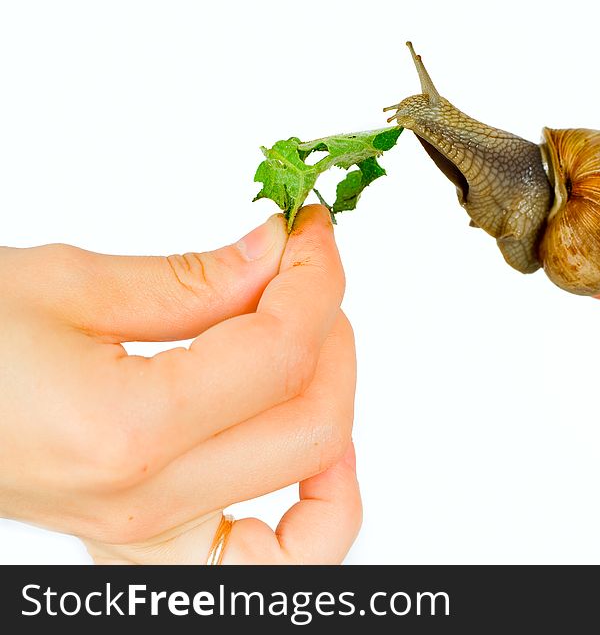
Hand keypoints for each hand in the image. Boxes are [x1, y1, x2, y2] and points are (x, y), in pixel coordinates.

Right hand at [0, 205, 360, 563]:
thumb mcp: (67, 283)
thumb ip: (197, 278)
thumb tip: (278, 256)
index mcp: (127, 431)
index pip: (281, 356)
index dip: (317, 283)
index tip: (312, 238)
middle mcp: (147, 504)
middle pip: (313, 427)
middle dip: (331, 336)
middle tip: (305, 279)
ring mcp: (149, 537)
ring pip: (316, 506)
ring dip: (333, 411)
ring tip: (307, 352)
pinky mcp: (147, 543)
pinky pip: (270, 561)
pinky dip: (316, 512)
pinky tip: (313, 456)